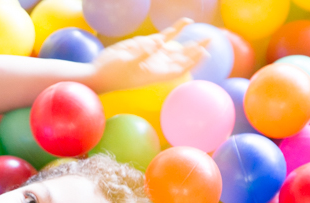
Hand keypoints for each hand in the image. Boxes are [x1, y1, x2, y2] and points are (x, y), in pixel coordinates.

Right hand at [91, 18, 207, 92]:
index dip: (192, 61)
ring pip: (176, 48)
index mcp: (155, 73)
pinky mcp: (145, 46)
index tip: (204, 53)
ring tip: (205, 36)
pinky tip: (186, 21)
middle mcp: (157, 65)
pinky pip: (165, 37)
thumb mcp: (126, 63)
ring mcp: (152, 55)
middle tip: (210, 39)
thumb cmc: (112, 73)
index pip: (179, 67)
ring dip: (190, 43)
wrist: (99, 73)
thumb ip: (143, 52)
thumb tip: (158, 42)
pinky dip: (176, 30)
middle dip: (196, 50)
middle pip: (182, 58)